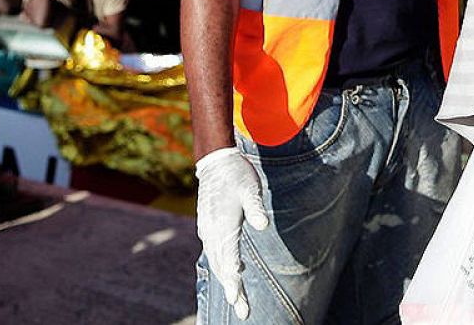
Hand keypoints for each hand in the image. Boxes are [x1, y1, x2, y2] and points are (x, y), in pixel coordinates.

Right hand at [195, 147, 269, 320]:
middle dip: (232, 290)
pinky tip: (230, 274)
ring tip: (236, 301)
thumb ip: (257, 208)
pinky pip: (214, 253)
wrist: (215, 162)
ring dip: (226, 282)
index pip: (228, 257)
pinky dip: (221, 267)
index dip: (232, 277)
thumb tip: (264, 225)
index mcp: (223, 225)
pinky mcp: (209, 227)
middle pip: (221, 267)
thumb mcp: (250, 189)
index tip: (236, 295)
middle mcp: (213, 232)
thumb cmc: (237, 175)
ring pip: (216, 262)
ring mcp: (209, 230)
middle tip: (243, 312)